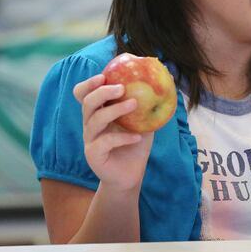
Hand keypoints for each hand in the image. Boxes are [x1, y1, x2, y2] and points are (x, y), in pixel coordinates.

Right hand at [74, 73, 153, 192]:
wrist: (130, 175)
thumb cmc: (135, 145)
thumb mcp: (144, 121)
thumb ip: (148, 103)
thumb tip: (168, 80)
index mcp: (98, 112)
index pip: (83, 94)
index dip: (89, 84)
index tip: (103, 76)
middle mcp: (90, 124)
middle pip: (87, 103)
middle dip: (102, 92)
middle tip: (122, 88)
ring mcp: (90, 140)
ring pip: (95, 120)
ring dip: (115, 110)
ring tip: (134, 104)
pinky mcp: (93, 155)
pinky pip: (105, 142)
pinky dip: (122, 137)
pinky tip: (138, 136)